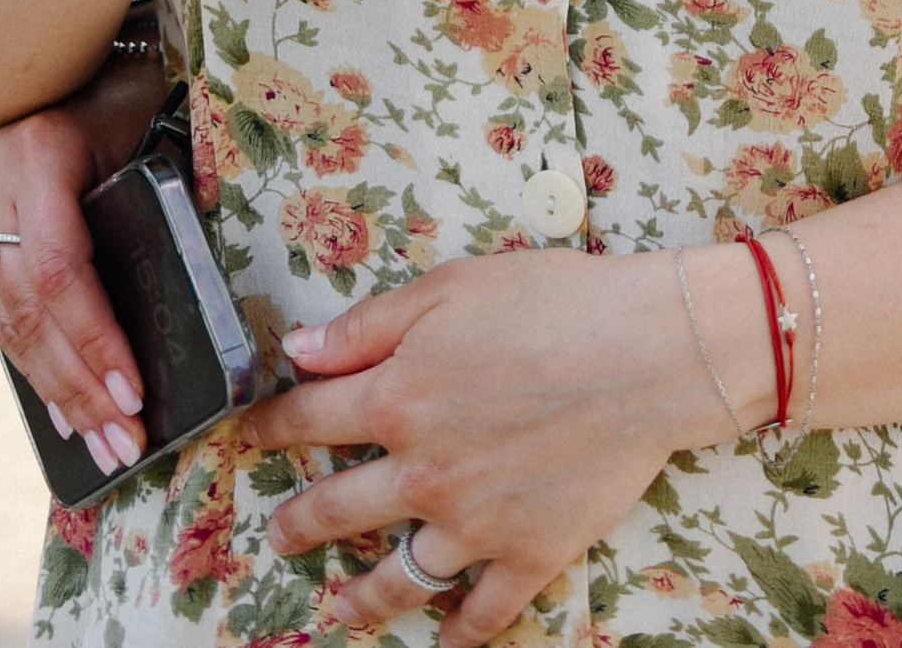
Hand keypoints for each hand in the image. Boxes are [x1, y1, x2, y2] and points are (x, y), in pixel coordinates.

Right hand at [0, 58, 167, 469]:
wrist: (69, 55)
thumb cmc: (132, 86)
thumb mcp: (155, 118)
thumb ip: (173, 187)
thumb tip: (216, 281)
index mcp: (37, 151)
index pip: (60, 269)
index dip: (95, 337)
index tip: (134, 392)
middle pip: (30, 310)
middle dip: (79, 385)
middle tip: (124, 442)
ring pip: (7, 323)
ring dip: (57, 391)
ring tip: (103, 444)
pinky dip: (34, 364)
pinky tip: (65, 408)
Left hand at [251, 248, 760, 642]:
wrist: (649, 352)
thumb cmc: (557, 302)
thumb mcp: (452, 287)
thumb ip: (370, 323)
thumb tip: (300, 349)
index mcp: (396, 399)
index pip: (309, 418)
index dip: (272, 426)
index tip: (252, 434)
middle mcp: (422, 473)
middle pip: (337, 509)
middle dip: (298, 523)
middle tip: (279, 534)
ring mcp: (473, 525)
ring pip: (398, 578)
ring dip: (359, 597)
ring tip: (338, 608)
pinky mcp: (528, 555)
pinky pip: (484, 612)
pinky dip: (461, 634)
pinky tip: (446, 639)